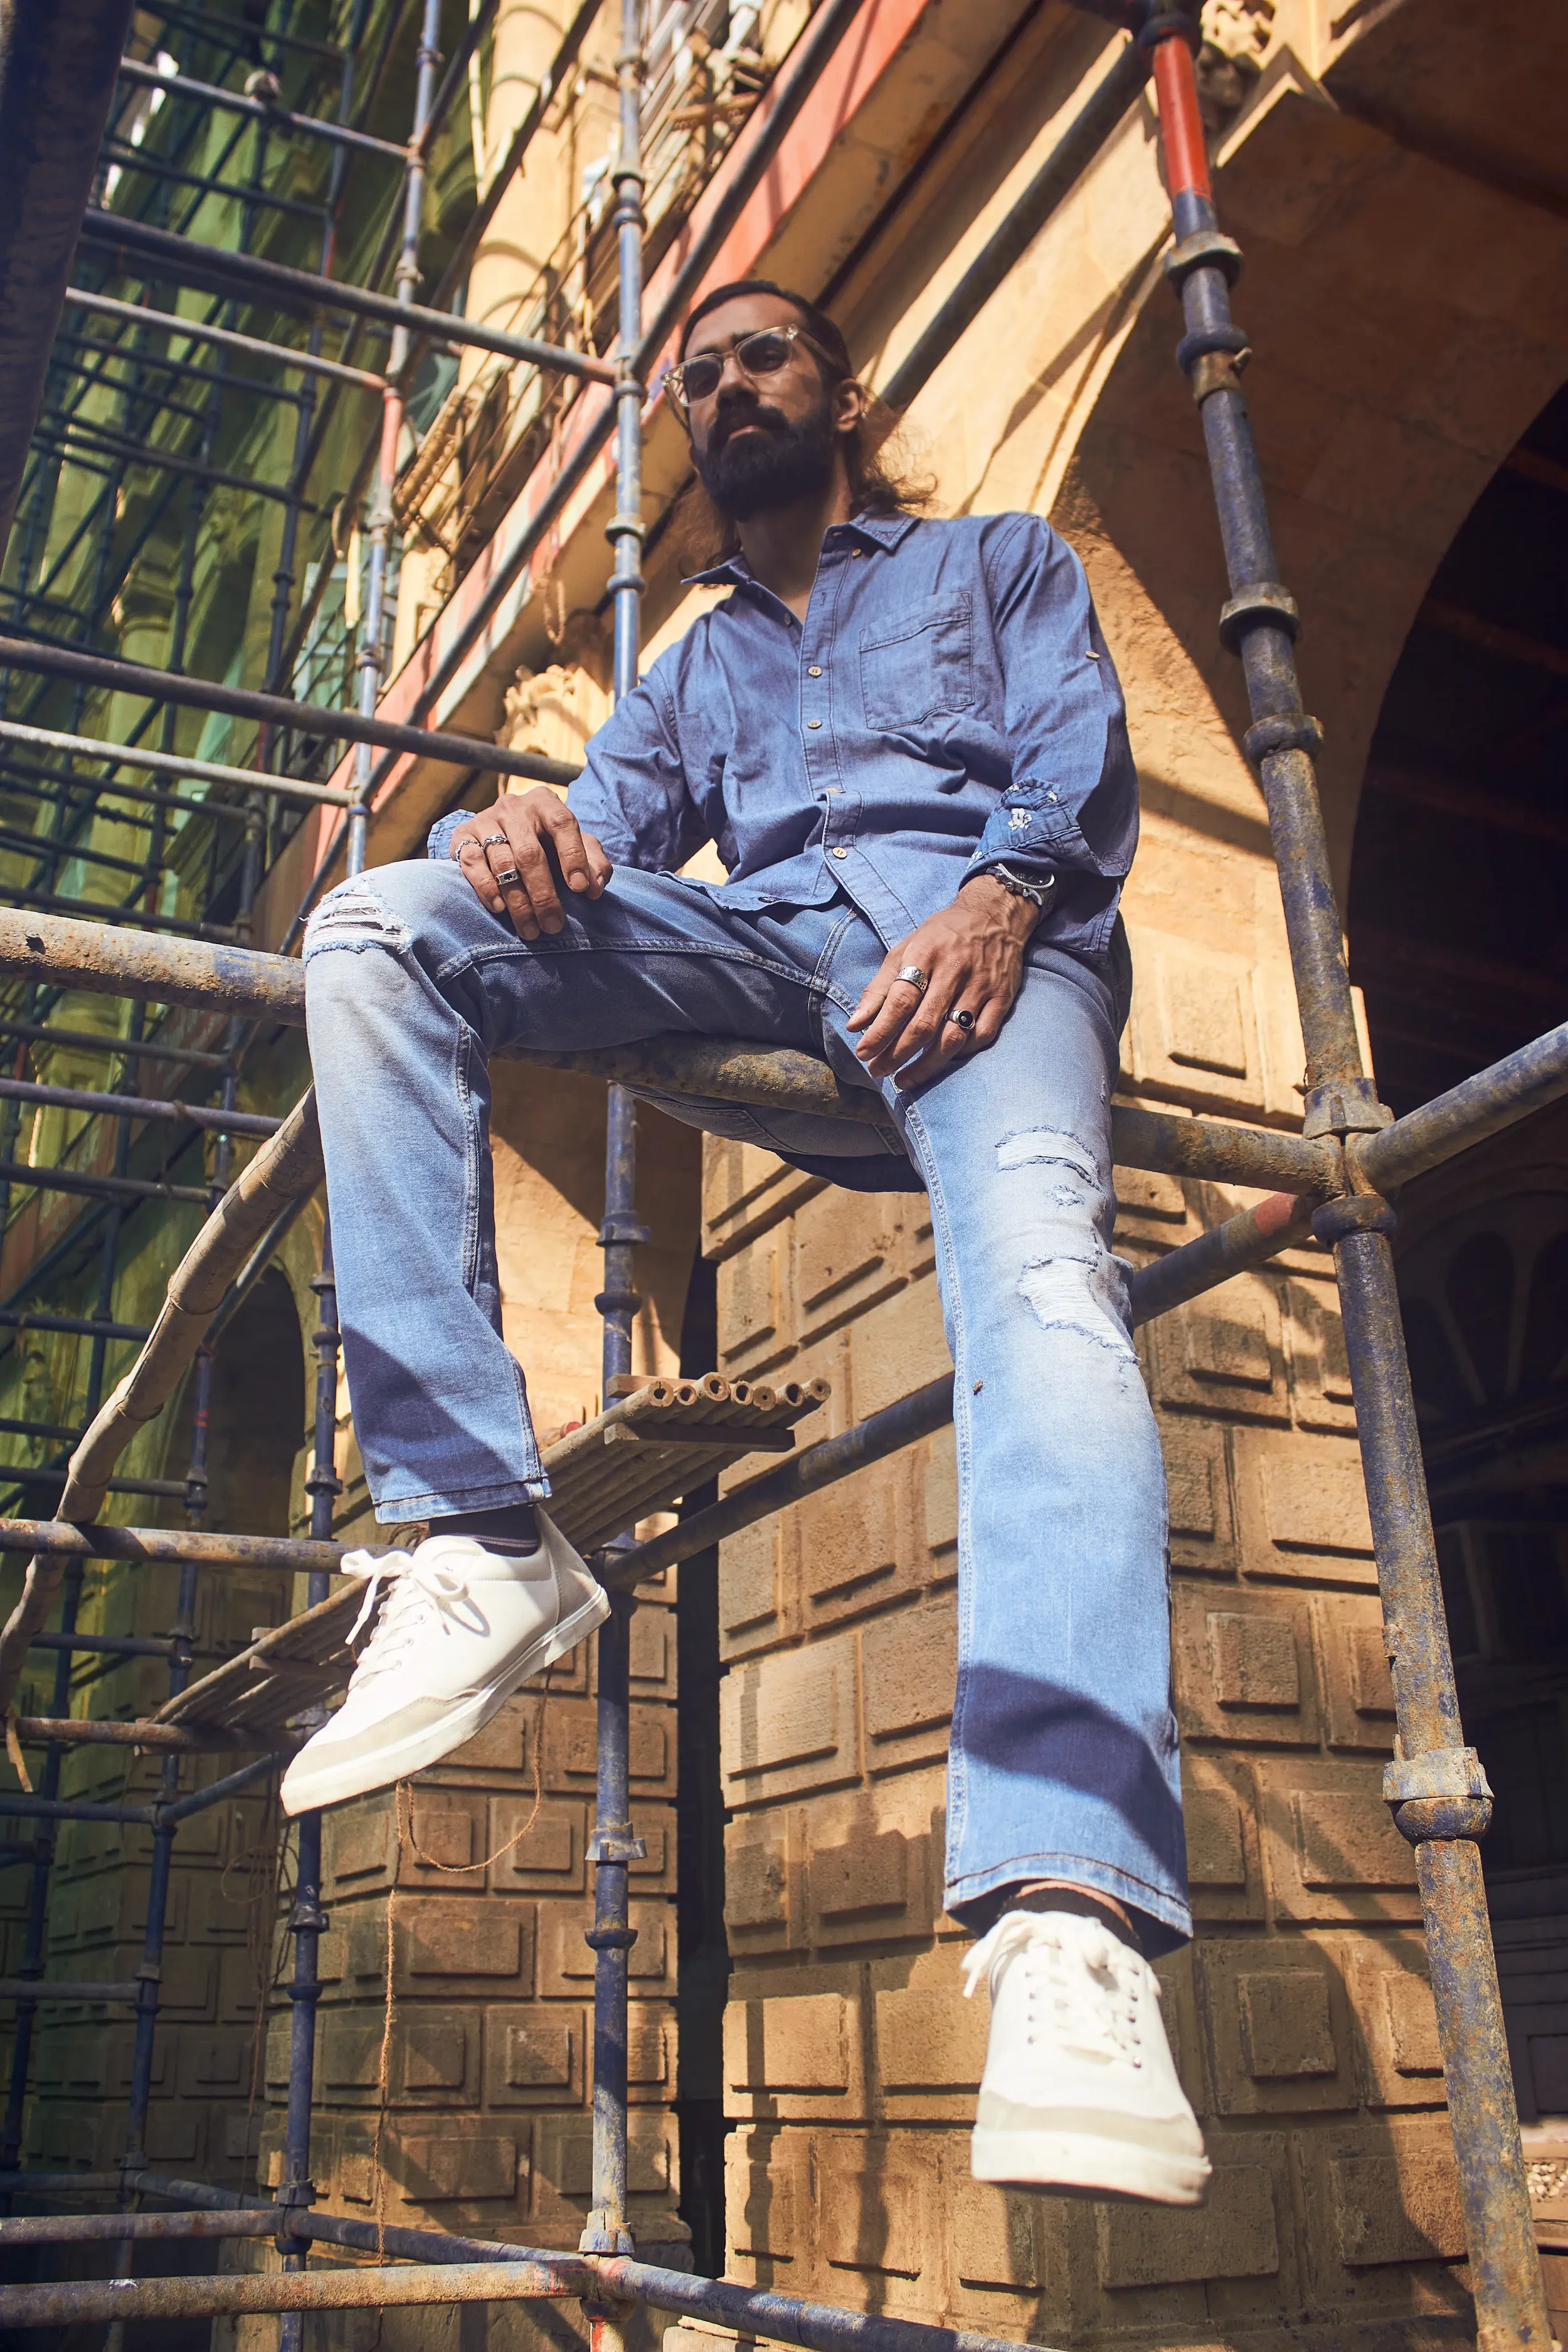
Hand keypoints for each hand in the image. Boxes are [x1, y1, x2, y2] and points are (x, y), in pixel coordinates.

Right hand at [448, 789, 612, 939]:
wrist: (500, 831)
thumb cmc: (547, 843)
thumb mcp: (576, 846)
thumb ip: (594, 863)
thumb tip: (595, 888)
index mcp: (545, 802)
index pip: (562, 823)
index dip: (573, 856)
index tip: (580, 889)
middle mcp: (514, 807)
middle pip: (529, 852)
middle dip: (543, 894)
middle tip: (553, 925)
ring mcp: (486, 819)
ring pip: (502, 863)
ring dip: (518, 902)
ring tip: (531, 930)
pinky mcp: (463, 835)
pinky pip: (472, 862)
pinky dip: (486, 887)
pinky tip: (499, 908)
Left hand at [847, 875, 1038, 1085]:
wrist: (995, 914)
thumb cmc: (941, 935)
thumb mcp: (905, 949)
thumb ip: (879, 988)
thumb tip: (855, 1025)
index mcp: (926, 954)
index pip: (901, 1000)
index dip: (880, 1031)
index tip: (863, 1053)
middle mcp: (955, 971)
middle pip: (924, 1025)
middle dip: (896, 1055)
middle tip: (878, 1072)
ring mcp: (982, 987)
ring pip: (953, 1037)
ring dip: (926, 1065)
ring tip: (904, 1079)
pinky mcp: (1003, 998)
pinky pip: (981, 1036)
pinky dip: (959, 1054)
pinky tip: (941, 1062)